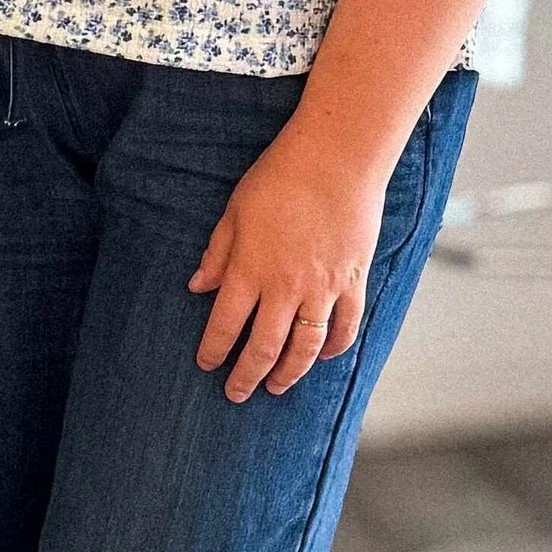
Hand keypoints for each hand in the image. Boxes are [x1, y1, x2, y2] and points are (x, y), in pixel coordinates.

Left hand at [189, 130, 387, 403]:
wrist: (336, 158)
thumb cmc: (280, 177)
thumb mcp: (234, 212)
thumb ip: (217, 254)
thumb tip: (198, 287)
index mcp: (250, 271)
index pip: (224, 325)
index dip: (213, 350)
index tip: (206, 364)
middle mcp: (285, 288)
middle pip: (263, 347)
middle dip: (247, 376)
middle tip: (236, 393)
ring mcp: (323, 288)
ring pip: (305, 347)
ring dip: (289, 372)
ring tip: (277, 387)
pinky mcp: (353, 280)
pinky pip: (346, 326)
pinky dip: (335, 347)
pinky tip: (324, 357)